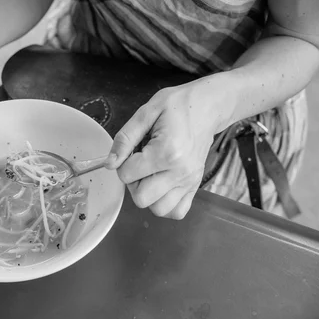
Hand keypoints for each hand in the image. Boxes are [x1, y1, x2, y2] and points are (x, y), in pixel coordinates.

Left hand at [105, 76, 233, 219]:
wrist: (208, 107)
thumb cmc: (177, 106)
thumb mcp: (146, 112)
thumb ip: (125, 138)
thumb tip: (110, 163)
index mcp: (166, 151)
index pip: (127, 174)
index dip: (122, 163)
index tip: (132, 151)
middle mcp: (180, 172)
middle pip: (141, 198)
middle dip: (133, 183)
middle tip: (139, 165)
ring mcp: (189, 182)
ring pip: (158, 209)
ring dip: (148, 196)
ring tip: (150, 176)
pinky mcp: (195, 186)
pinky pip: (177, 212)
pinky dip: (165, 204)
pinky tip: (161, 187)